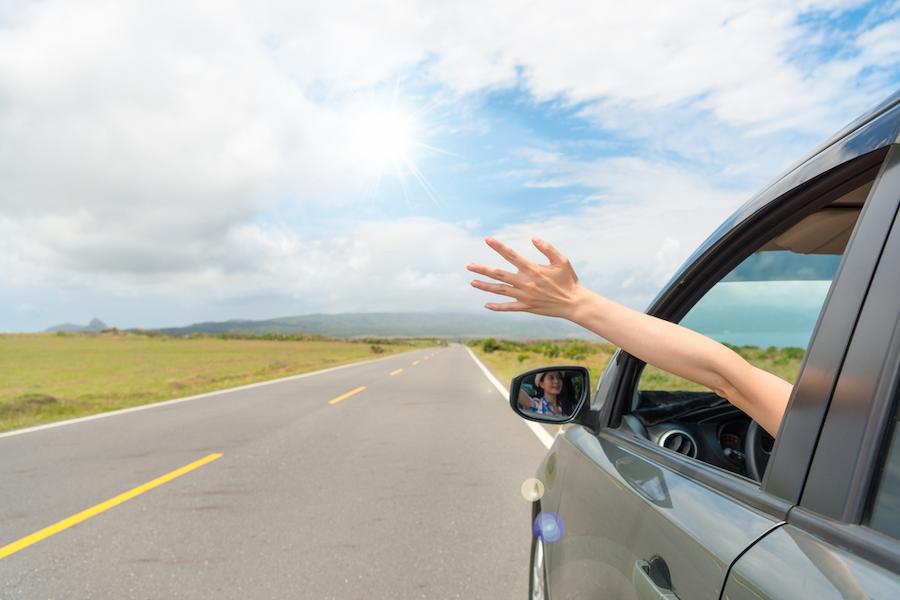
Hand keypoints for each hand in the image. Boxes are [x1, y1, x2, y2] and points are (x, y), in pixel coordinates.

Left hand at [467, 237, 585, 318]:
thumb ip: (547, 248)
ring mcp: (524, 296)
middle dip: (482, 269)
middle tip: (469, 265)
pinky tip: (486, 305)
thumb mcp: (562, 260)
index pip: (511, 255)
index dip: (498, 247)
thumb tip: (533, 237)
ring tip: (472, 282)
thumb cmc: (569, 280)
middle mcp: (525, 283)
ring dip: (485, 286)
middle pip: (499, 275)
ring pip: (500, 291)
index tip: (487, 239)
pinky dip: (497, 307)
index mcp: (532, 269)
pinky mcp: (526, 307)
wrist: (574, 303)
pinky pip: (508, 307)